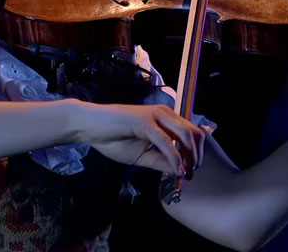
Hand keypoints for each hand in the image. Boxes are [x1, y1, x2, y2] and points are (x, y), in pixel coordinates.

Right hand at [73, 103, 204, 175]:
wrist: (89, 126)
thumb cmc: (113, 138)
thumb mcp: (142, 155)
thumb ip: (161, 161)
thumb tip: (179, 172)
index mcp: (165, 119)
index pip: (192, 133)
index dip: (196, 153)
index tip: (191, 172)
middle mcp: (165, 113)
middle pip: (194, 133)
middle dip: (197, 156)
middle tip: (190, 174)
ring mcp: (156, 115)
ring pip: (185, 135)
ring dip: (189, 157)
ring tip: (185, 173)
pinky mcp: (145, 122)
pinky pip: (166, 141)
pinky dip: (174, 157)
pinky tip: (176, 170)